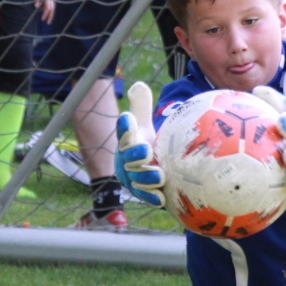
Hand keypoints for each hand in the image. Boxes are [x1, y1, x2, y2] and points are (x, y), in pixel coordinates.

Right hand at [115, 82, 164, 207]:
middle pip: (128, 158)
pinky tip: (161, 198)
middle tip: (146, 151)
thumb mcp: (143, 126)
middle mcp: (127, 160)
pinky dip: (152, 198)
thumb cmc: (146, 144)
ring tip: (160, 174)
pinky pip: (146, 197)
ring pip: (137, 179)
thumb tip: (139, 86)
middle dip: (135, 155)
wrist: (150, 170)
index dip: (125, 126)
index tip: (128, 118)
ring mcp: (133, 178)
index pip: (123, 132)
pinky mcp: (143, 193)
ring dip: (147, 177)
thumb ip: (141, 107)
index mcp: (127, 141)